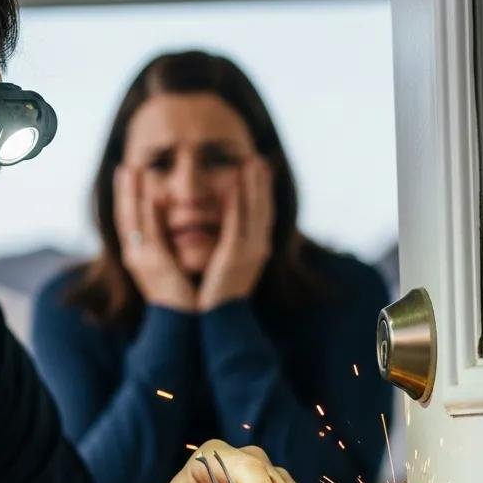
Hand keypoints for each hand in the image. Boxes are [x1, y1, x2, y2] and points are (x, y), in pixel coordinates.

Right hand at [115, 165, 199, 311]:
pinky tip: (149, 194)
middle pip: (125, 217)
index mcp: (141, 257)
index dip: (127, 199)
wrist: (183, 325)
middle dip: (123, 192)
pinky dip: (147, 213)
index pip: (130, 222)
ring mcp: (142, 261)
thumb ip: (170, 250)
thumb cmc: (183, 299)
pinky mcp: (155, 265)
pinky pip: (148, 233)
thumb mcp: (173, 269)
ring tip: (130, 171)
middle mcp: (136, 257)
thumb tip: (178, 228)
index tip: (127, 176)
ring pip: (131, 220)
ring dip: (130, 194)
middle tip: (124, 167)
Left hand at [198, 156, 273, 310]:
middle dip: (262, 184)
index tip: (261, 172)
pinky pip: (237, 224)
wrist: (220, 322)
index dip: (263, 193)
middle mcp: (257, 249)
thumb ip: (229, 251)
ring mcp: (249, 252)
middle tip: (261, 160)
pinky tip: (235, 185)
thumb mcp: (227, 269)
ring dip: (254, 186)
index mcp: (255, 251)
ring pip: (255, 211)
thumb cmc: (219, 298)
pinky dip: (238, 203)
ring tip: (252, 163)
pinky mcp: (234, 257)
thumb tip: (227, 239)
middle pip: (263, 208)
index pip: (261, 215)